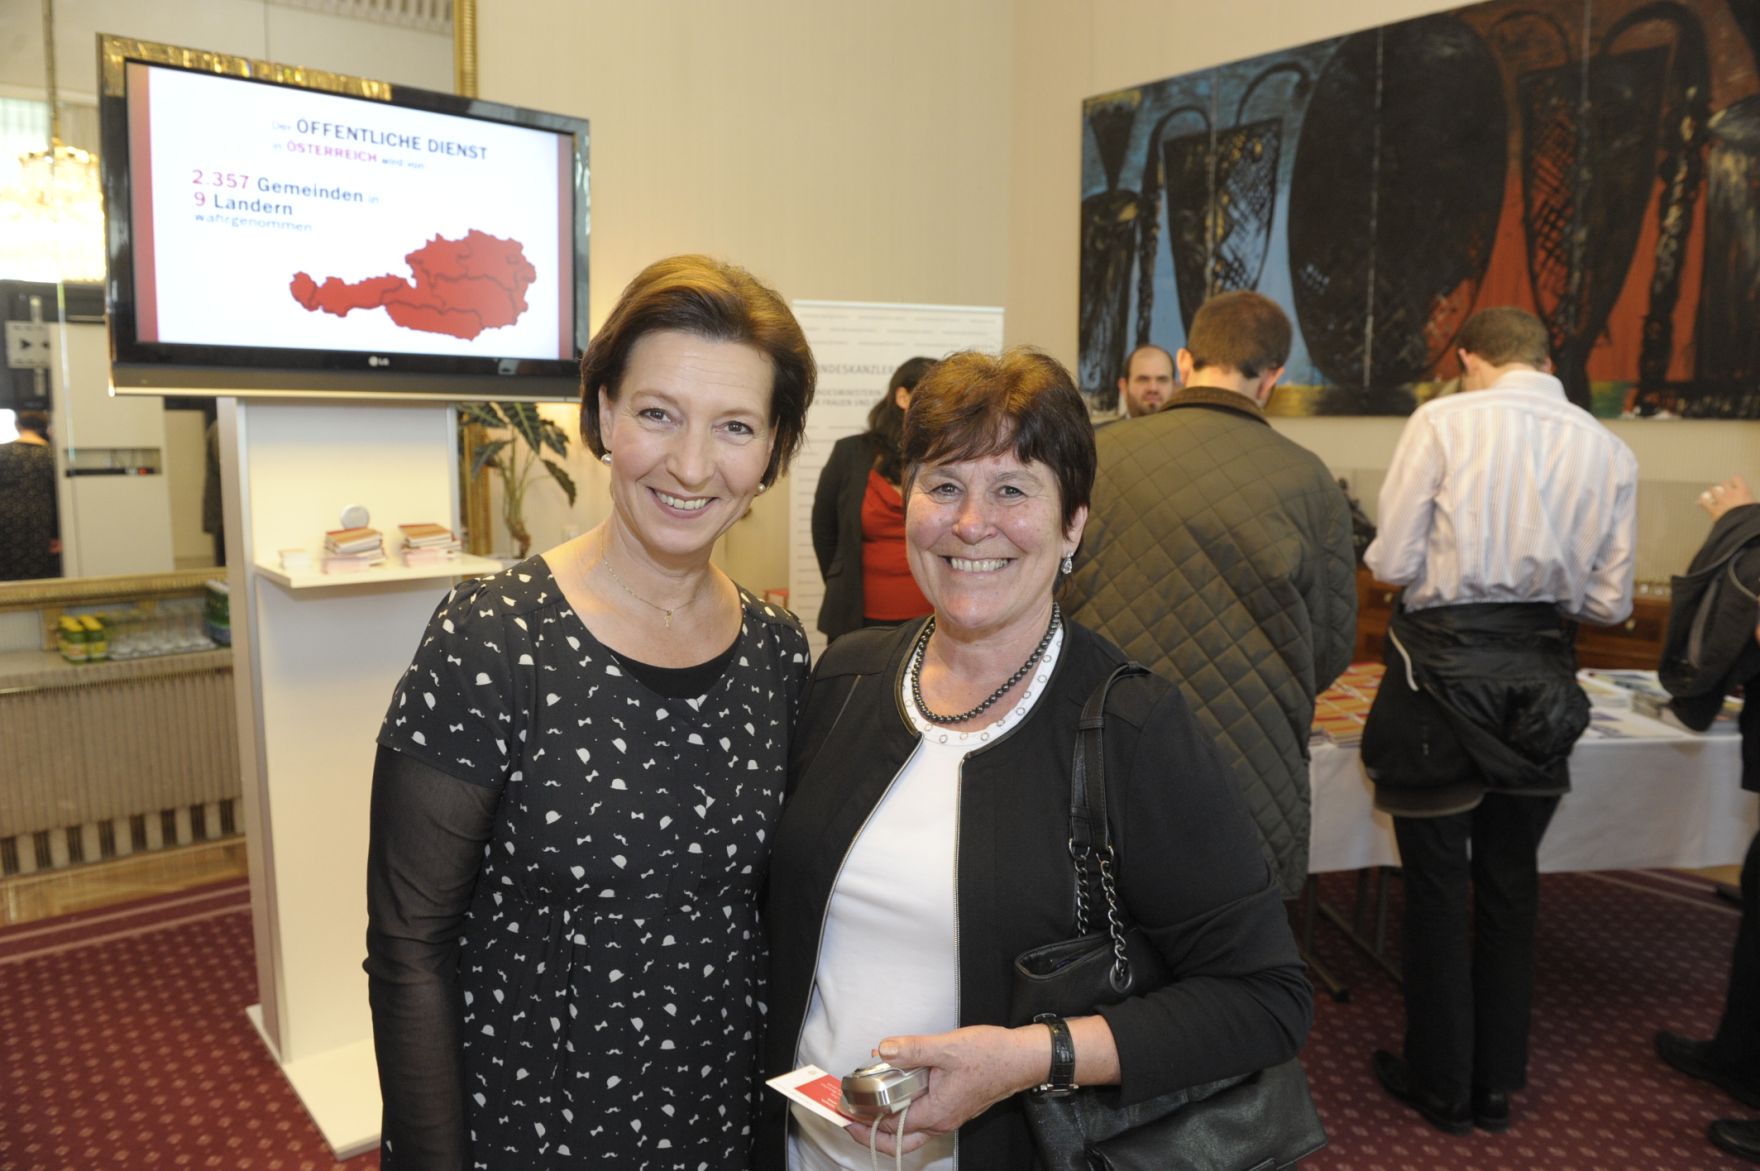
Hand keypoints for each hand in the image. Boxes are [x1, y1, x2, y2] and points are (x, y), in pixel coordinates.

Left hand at [844, 1025, 1047, 1155]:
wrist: (1021, 1059)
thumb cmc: (992, 1056)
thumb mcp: (947, 1047)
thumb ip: (912, 1049)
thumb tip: (884, 1050)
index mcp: (936, 1112)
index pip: (891, 1124)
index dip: (865, 1117)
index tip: (847, 1106)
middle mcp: (941, 1120)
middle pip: (899, 1140)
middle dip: (871, 1134)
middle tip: (849, 1119)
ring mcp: (948, 1115)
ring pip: (911, 1130)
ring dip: (887, 1122)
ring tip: (867, 1107)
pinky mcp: (953, 1106)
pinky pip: (922, 1117)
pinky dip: (904, 1110)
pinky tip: (897, 1090)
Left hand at [1698, 474, 1755, 520]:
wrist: (1743, 525)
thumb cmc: (1752, 517)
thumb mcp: (1755, 507)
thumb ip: (1750, 502)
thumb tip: (1752, 504)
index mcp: (1743, 491)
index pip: (1737, 478)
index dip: (1735, 480)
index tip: (1735, 483)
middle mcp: (1731, 493)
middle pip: (1724, 483)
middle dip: (1724, 486)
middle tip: (1725, 491)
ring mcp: (1721, 501)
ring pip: (1713, 490)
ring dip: (1713, 492)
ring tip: (1713, 495)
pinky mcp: (1713, 509)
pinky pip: (1704, 502)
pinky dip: (1702, 501)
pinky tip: (1701, 502)